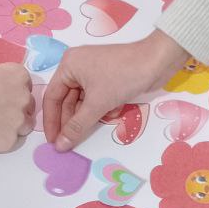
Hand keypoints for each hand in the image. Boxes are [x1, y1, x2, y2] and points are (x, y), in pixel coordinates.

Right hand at [0, 63, 34, 154]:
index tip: (2, 95)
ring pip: (25, 124)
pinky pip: (13, 140)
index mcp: (16, 74)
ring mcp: (19, 120)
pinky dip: (3, 139)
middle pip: (28, 104)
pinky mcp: (11, 140)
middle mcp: (23, 96)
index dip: (14, 89)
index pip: (25, 82)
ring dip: (14, 125)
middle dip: (16, 108)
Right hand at [43, 29, 190, 150]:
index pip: (52, 97)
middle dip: (72, 120)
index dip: (51, 121)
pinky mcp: (107, 78)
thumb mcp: (97, 103)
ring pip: (83, 102)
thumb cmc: (122, 77)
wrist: (156, 61)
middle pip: (67, 100)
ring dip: (90, 115)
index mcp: (68, 65)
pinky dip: (102, 108)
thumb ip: (77, 126)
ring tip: (93, 128)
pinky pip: (96, 98)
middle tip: (69, 143)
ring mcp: (92, 72)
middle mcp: (77, 67)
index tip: (53, 142)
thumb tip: (59, 145)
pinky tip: (113, 112)